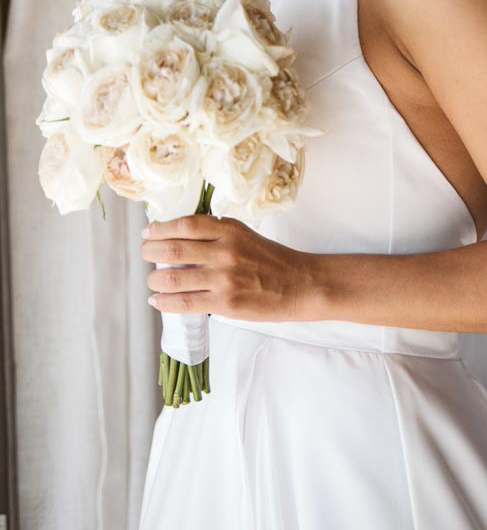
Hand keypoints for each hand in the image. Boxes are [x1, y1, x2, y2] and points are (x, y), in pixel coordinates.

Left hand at [140, 213, 313, 320]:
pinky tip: (157, 300)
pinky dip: (164, 302)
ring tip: (152, 281)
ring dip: (154, 280)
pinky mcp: (225, 304)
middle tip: (145, 253)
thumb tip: (176, 235)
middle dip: (150, 252)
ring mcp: (224, 279)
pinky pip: (184, 303)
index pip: (185, 225)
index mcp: (229, 230)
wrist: (299, 284)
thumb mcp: (244, 234)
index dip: (160, 228)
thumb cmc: (271, 259)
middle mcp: (225, 251)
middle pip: (173, 249)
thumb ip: (214, 233)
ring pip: (173, 278)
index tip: (149, 231)